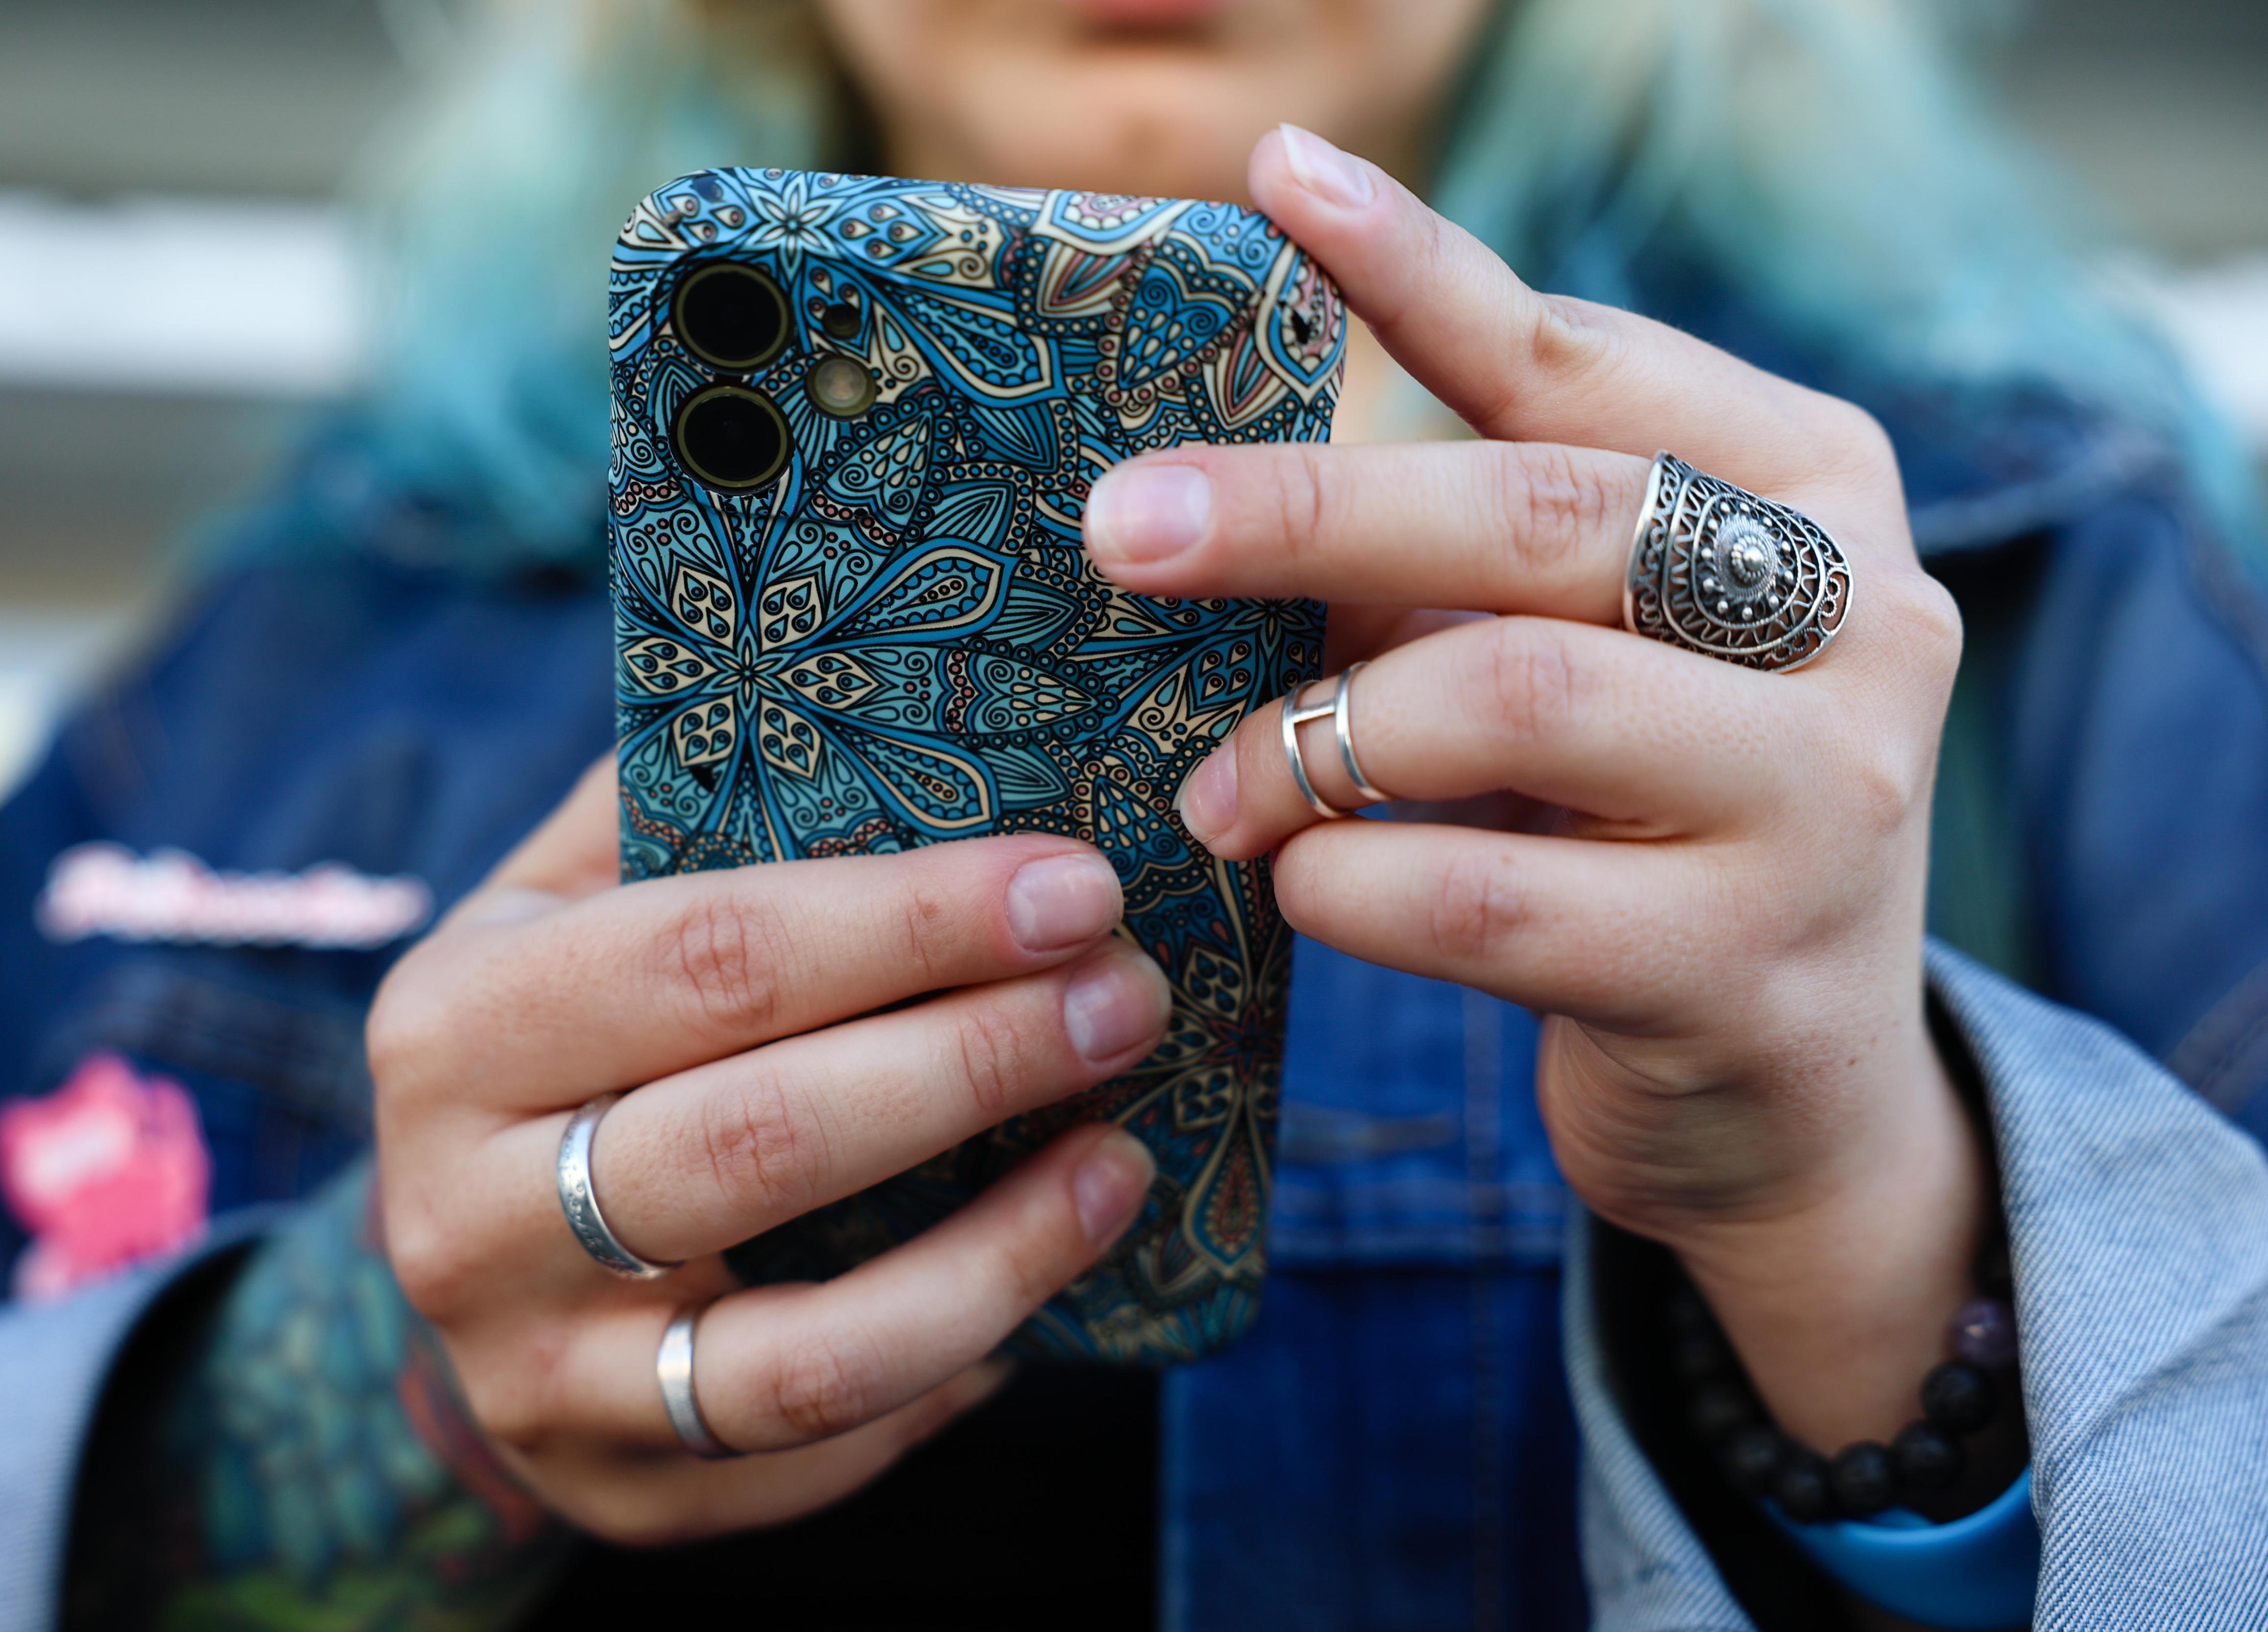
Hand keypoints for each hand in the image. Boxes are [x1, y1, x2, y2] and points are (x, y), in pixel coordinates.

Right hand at [369, 762, 1165, 1543]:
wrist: (455, 1258)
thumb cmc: (563, 1035)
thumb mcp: (568, 903)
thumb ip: (686, 800)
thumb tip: (884, 669)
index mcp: (461, 1021)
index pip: (708, 959)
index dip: (906, 922)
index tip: (1070, 883)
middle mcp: (464, 1210)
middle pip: (758, 1142)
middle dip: (972, 1062)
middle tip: (1127, 999)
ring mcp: (539, 1375)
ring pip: (803, 1347)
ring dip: (1000, 1251)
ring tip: (1123, 1157)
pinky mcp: (626, 1491)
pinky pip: (821, 1446)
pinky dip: (956, 1364)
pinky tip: (1053, 1278)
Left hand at [1083, 125, 1978, 1449]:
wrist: (1800, 1087)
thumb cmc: (1651, 828)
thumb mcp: (1597, 657)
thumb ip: (1476, 562)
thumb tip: (1231, 495)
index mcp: (1816, 493)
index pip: (1580, 360)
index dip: (1418, 272)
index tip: (1274, 179)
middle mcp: (1858, 620)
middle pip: (1536, 518)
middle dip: (1303, 511)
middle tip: (1122, 529)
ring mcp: (1825, 799)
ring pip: (1514, 701)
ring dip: (1316, 741)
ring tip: (1217, 792)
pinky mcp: (1748, 968)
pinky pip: (1493, 901)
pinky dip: (1354, 884)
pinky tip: (1305, 889)